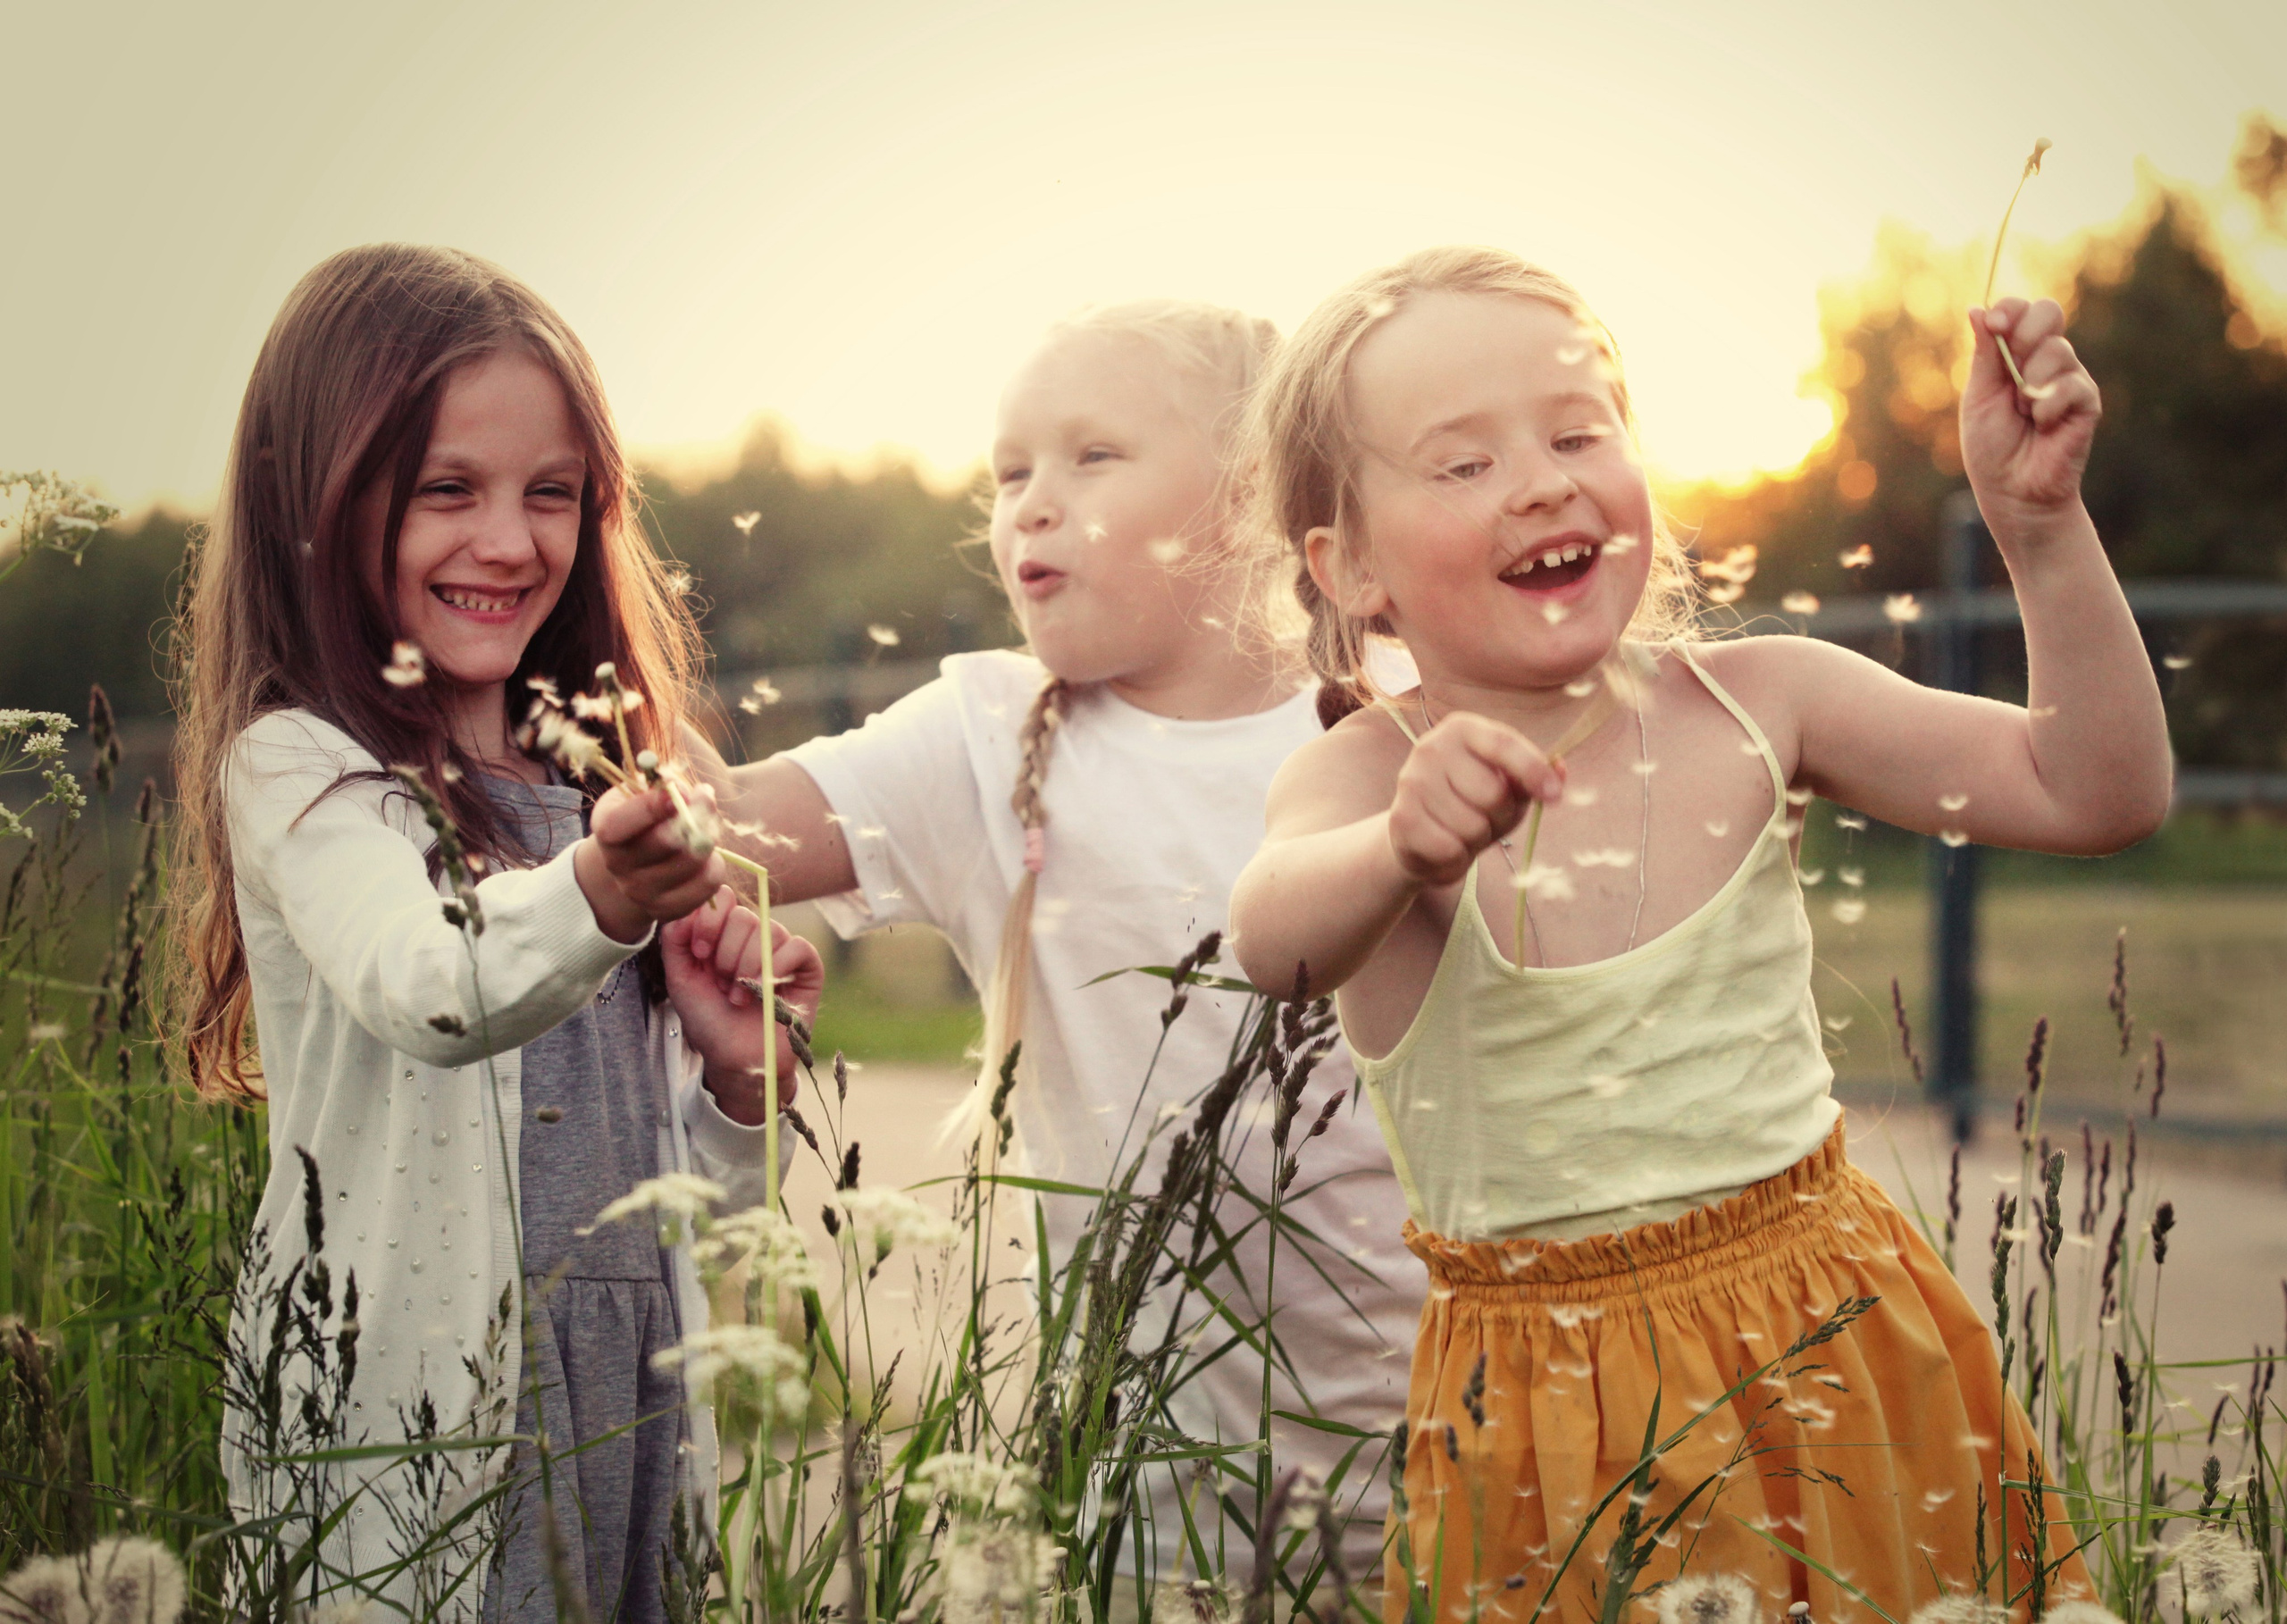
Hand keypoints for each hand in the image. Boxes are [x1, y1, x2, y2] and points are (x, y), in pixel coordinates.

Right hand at [581, 780, 728, 931]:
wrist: (634, 864)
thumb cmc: (643, 819)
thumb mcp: (642, 794)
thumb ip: (662, 788)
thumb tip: (687, 795)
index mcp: (606, 831)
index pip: (618, 824)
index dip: (649, 808)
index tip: (675, 794)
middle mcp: (617, 865)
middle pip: (666, 842)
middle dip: (695, 815)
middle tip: (706, 799)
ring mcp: (640, 893)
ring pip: (693, 861)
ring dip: (709, 839)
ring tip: (704, 830)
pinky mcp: (665, 910)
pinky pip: (707, 885)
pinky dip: (715, 866)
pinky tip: (706, 858)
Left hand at [663, 885, 824, 1124]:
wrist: (735, 1059)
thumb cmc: (709, 1021)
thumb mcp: (681, 979)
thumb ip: (675, 940)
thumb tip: (687, 907)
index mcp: (724, 934)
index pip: (723, 899)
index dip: (709, 920)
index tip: (699, 953)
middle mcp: (754, 937)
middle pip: (743, 916)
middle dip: (726, 955)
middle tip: (723, 984)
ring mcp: (782, 949)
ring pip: (768, 931)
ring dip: (748, 968)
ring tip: (740, 996)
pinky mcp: (807, 965)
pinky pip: (796, 946)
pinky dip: (776, 967)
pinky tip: (764, 991)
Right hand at [1386, 713, 1564, 886]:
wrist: (1416, 835)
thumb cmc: (1469, 804)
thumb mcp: (1506, 787)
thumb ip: (1531, 778)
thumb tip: (1560, 770)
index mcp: (1462, 729)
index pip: (1504, 744)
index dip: (1533, 771)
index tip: (1554, 797)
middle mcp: (1431, 747)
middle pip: (1493, 793)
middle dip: (1500, 817)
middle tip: (1486, 819)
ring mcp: (1411, 781)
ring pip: (1472, 826)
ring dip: (1477, 840)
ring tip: (1462, 832)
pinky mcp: (1401, 818)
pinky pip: (1450, 849)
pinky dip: (1457, 858)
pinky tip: (1445, 847)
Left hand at [1962, 297, 2101, 526]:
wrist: (2012, 491)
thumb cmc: (1991, 448)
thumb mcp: (1979, 396)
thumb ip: (1985, 353)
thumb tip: (1977, 310)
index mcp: (2017, 356)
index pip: (2022, 310)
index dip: (2010, 310)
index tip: (1995, 324)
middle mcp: (2046, 361)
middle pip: (2049, 311)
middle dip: (2024, 335)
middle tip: (2012, 372)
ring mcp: (2070, 379)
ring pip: (2058, 349)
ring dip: (2030, 383)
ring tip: (2024, 415)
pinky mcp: (2087, 401)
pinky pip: (2071, 385)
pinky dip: (2047, 407)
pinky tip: (2042, 427)